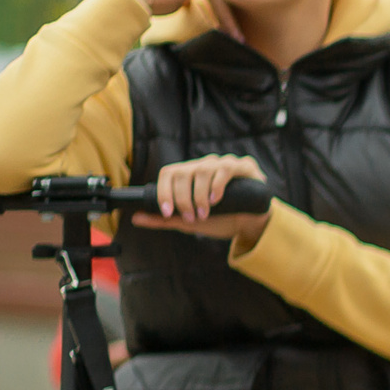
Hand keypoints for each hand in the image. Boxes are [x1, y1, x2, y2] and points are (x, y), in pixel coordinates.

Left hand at [127, 154, 271, 246]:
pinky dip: (216, 186)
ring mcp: (223, 164)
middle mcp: (204, 165)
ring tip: (205, 213)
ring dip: (199, 196)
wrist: (253, 225)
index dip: (164, 192)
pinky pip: (224, 169)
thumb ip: (164, 220)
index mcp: (189, 175)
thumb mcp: (190, 222)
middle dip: (182, 198)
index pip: (168, 174)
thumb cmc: (222, 220)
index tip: (168, 213)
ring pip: (202, 171)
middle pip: (182, 172)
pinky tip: (216, 200)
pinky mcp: (243, 167)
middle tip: (191, 216)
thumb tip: (136, 218)